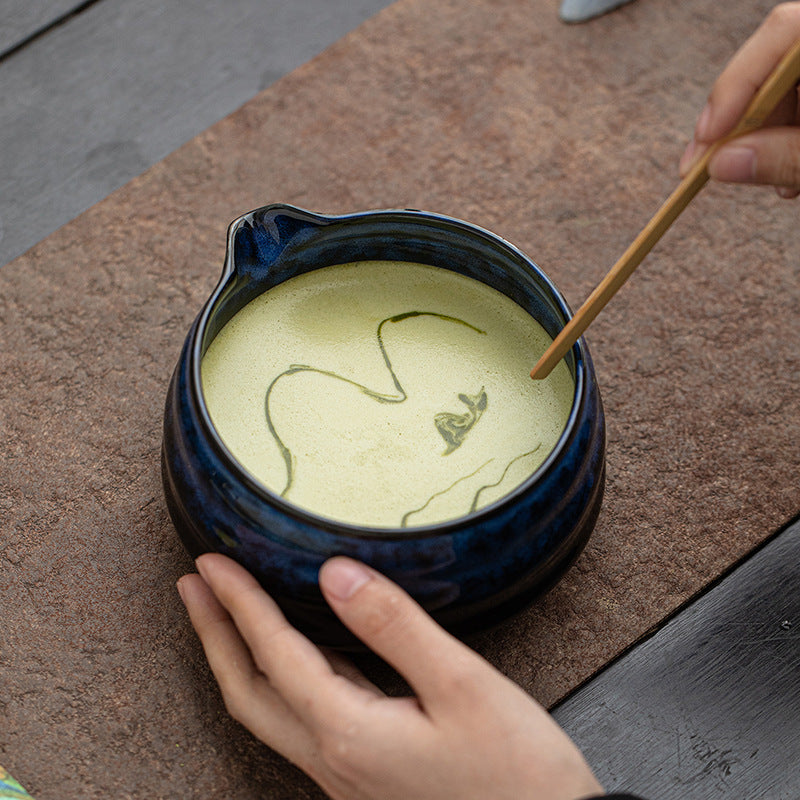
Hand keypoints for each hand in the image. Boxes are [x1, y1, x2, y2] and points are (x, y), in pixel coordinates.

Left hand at [178, 553, 602, 799]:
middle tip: (193, 585)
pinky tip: (301, 652)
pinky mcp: (367, 774)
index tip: (211, 561)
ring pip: (271, 709)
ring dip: (241, 655)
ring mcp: (347, 773)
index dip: (238, 602)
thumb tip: (335, 574)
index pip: (274, 653)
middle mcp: (334, 758)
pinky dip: (283, 676)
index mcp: (349, 732)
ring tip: (228, 611)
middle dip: (214, 634)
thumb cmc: (516, 772)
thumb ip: (394, 626)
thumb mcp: (461, 685)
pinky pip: (304, 719)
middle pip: (248, 692)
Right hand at [680, 2, 799, 197]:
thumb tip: (721, 166)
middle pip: (777, 63)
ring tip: (771, 182)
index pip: (784, 31)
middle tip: (707, 167)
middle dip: (743, 120)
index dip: (738, 83)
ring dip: (767, 135)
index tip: (708, 139)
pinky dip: (789, 136)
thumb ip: (786, 157)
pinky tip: (791, 175)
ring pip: (787, 85)